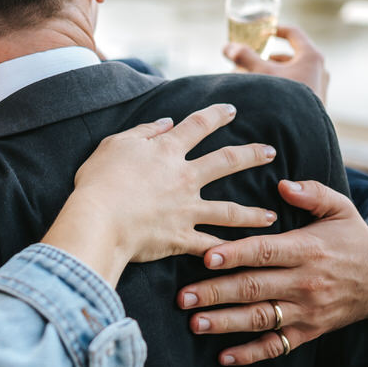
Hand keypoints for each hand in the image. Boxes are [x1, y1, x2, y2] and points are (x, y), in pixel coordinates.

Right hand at [42, 104, 277, 285]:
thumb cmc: (99, 180)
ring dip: (253, 214)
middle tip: (270, 152)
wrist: (97, 220)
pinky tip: (244, 255)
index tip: (232, 111)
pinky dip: (229, 253)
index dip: (216, 115)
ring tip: (270, 216)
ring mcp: (186, 209)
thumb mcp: (115, 144)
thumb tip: (166, 121)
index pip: (198, 126)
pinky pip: (212, 246)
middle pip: (226, 162)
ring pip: (230, 210)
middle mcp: (184, 177)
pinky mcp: (182, 238)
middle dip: (252, 155)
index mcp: (167, 151)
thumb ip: (143, 131)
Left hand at [177, 180, 367, 364]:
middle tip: (183, 297)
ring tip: (195, 324)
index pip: (265, 252)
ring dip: (225, 323)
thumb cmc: (353, 238)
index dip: (235, 255)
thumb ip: (312, 193)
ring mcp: (307, 311)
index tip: (206, 256)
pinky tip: (224, 357)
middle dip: (216, 293)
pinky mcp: (309, 332)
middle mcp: (305, 283)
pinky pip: (277, 346)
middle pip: (255, 288)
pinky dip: (250, 354)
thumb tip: (283, 185)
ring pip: (260, 319)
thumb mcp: (341, 207)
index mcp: (308, 249)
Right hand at [224, 25, 329, 103]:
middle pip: (290, 56)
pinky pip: (296, 87)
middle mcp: (320, 70)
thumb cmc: (283, 99)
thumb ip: (244, 57)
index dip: (275, 30)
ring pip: (292, 73)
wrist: (299, 133)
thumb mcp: (260, 73)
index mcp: (311, 57)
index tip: (261, 34)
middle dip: (268, 58)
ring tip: (254, 81)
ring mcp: (320, 87)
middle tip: (251, 62)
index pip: (293, 34)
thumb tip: (227, 47)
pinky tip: (266, 96)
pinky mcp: (315, 103)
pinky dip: (281, 86)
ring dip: (272, 74)